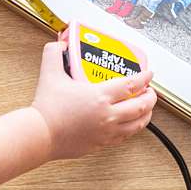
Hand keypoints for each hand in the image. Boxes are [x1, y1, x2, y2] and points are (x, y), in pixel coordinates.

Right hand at [31, 42, 156, 160]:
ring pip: (138, 125)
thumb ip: (54, 54)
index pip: (132, 85)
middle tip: (150, 91)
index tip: (148, 74)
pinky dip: (132, 128)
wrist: (40, 135)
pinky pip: (125, 136)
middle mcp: (108, 115)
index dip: (144, 78)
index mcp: (100, 97)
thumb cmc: (47, 109)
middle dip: (150, 97)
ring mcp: (107, 132)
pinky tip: (130, 124)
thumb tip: (59, 45)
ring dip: (146, 115)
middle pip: (141, 106)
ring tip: (146, 108)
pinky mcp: (101, 144)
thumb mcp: (50, 74)